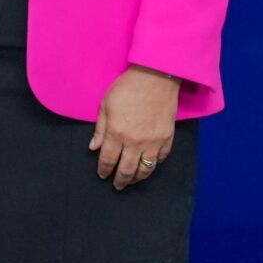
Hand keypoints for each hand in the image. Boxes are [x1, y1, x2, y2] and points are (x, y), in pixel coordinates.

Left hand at [92, 65, 180, 188]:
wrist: (156, 77)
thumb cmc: (127, 87)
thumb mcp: (106, 104)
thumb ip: (100, 129)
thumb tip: (94, 148)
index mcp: (117, 133)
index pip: (108, 159)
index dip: (104, 170)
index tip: (102, 175)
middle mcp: (135, 141)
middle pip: (126, 169)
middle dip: (120, 180)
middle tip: (117, 185)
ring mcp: (154, 141)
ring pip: (146, 169)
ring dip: (137, 178)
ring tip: (132, 180)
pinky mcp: (167, 137)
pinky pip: (161, 158)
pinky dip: (154, 164)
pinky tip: (148, 165)